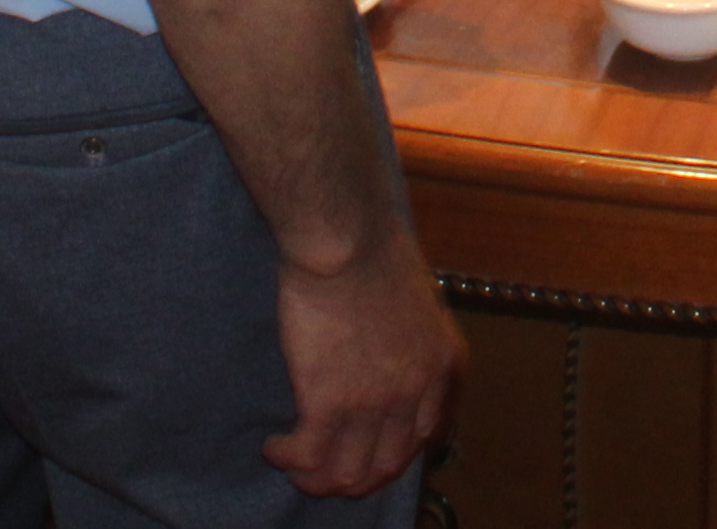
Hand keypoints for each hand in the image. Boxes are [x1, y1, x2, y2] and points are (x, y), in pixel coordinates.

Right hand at [264, 233, 461, 499]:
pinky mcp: (329, 403)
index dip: (392, 452)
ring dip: (318, 479)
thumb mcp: (418, 297)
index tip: (367, 450)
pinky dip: (289, 460)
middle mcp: (415, 392)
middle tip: (327, 468)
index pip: (425, 435)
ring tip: (295, 465)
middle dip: (356, 476)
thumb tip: (387, 347)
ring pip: (348, 474)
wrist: (348, 238)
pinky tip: (274, 447)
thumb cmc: (375, 247)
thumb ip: (410, 333)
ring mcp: (375, 403)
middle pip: (387, 465)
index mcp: (442, 365)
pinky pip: (309, 457)